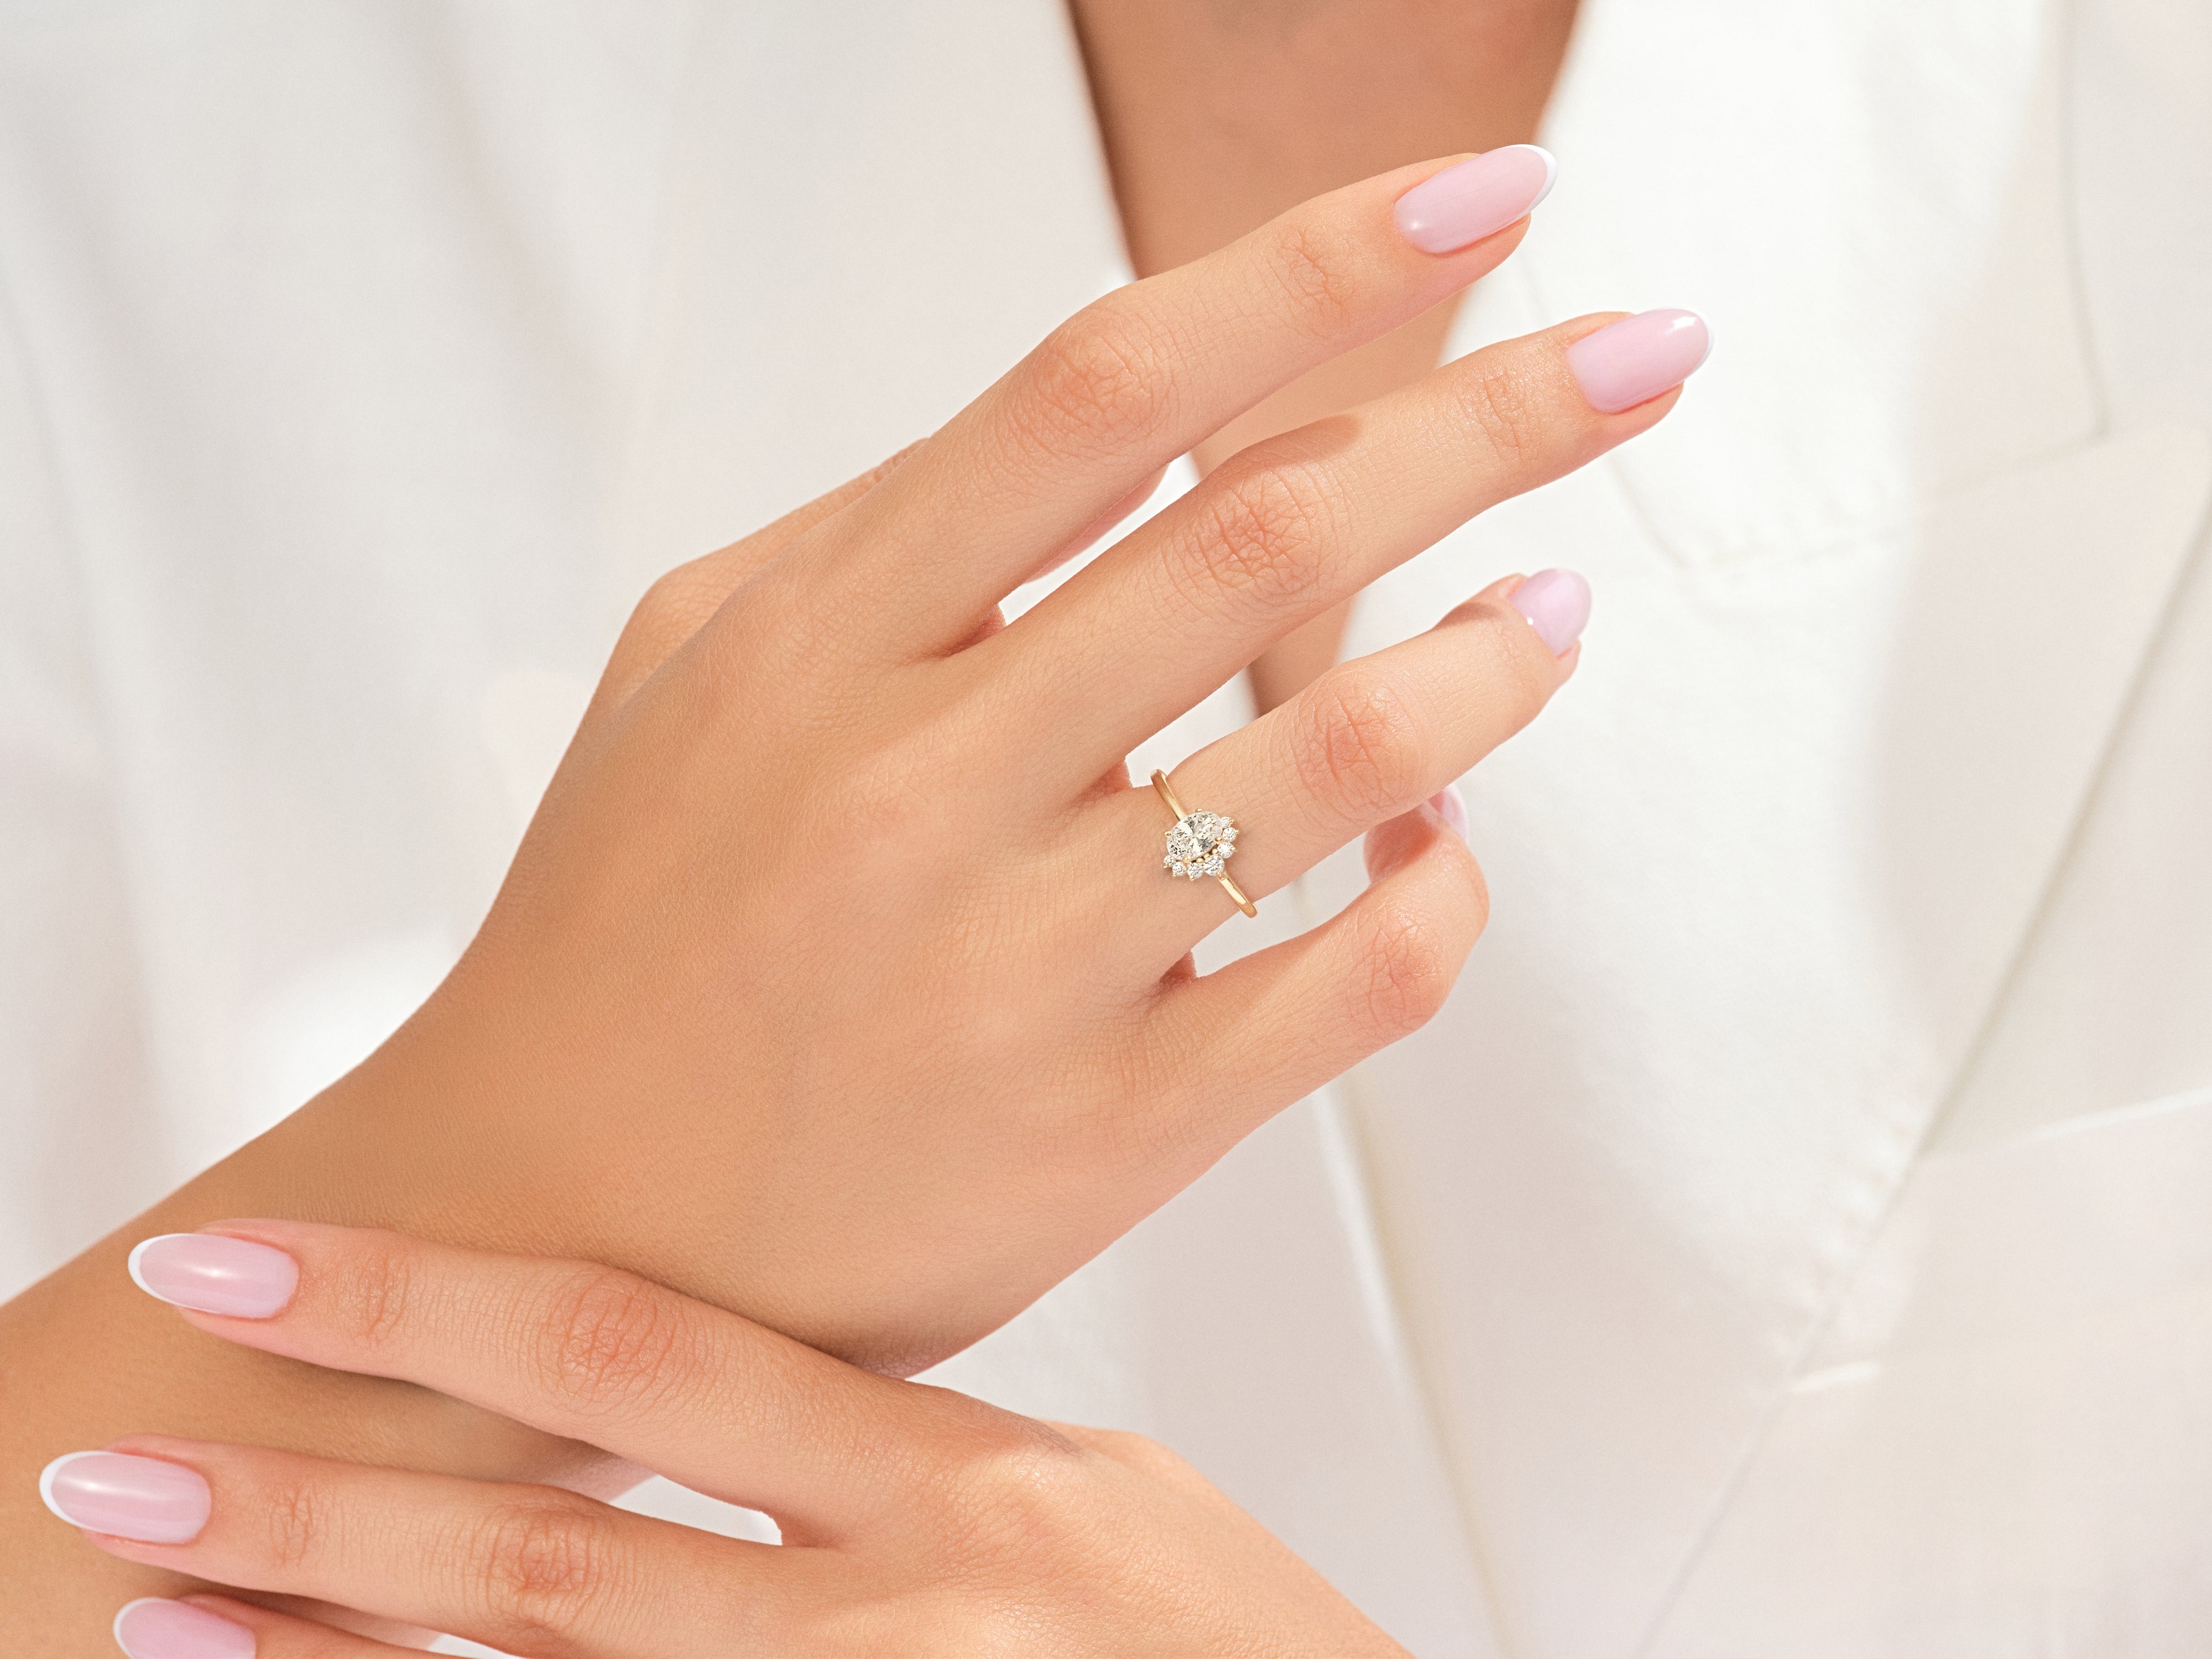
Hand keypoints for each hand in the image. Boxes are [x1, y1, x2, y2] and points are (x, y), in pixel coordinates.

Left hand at [49, 1222, 1412, 1654]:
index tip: (257, 1260)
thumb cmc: (1245, 1653)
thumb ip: (932, 1454)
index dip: (435, 1308)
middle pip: (562, 1568)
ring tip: (165, 1625)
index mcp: (976, 1484)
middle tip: (121, 1476)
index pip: (654, 1363)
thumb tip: (745, 1403)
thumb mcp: (1107, 1498)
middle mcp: (911, 1619)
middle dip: (320, 1512)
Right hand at [266, 152, 1692, 1374]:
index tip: (1490, 196)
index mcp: (822, 638)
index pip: (1109, 385)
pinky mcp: (1106, 1132)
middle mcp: (926, 782)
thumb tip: (1134, 417)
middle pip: (1273, 530)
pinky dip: (1448, 883)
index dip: (1322, 263)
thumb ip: (893, 529)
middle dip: (1498, 413)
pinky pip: (1361, 979)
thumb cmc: (630, 921)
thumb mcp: (696, 666)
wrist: (555, 1227)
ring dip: (1499, 653)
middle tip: (1642, 354)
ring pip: (1354, 753)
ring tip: (1553, 600)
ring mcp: (1023, 967)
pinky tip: (1445, 834)